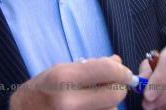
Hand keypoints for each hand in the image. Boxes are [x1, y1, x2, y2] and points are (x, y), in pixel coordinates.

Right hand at [10, 55, 131, 109]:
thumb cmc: (41, 88)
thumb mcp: (60, 69)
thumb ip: (90, 65)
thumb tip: (117, 61)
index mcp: (63, 77)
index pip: (107, 71)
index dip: (121, 71)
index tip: (124, 72)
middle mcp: (69, 100)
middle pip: (114, 94)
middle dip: (118, 87)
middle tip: (113, 84)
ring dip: (109, 103)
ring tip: (93, 98)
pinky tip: (90, 108)